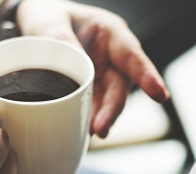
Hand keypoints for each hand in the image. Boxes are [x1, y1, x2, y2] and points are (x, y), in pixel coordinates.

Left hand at [17, 0, 169, 137]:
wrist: (36, 26)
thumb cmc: (49, 16)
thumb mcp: (50, 21)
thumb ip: (61, 39)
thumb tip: (74, 66)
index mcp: (110, 33)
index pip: (132, 56)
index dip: (147, 76)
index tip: (159, 95)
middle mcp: (112, 58)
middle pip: (119, 87)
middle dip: (112, 109)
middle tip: (100, 127)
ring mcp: (102, 77)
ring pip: (108, 102)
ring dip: (101, 119)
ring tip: (89, 133)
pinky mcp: (90, 92)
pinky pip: (93, 108)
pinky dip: (87, 120)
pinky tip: (82, 132)